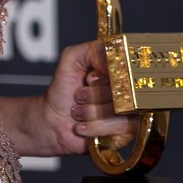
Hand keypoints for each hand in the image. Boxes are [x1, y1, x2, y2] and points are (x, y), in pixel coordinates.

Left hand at [42, 40, 136, 154]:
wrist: (53, 120)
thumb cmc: (63, 89)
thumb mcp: (71, 59)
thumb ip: (92, 50)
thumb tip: (115, 59)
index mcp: (117, 70)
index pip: (126, 68)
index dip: (103, 76)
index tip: (88, 80)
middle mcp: (126, 89)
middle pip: (123, 90)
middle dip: (92, 95)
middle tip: (79, 96)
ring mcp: (129, 111)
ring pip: (119, 110)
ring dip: (90, 112)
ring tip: (79, 111)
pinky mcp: (126, 132)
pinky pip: (118, 127)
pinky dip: (94, 126)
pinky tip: (83, 125)